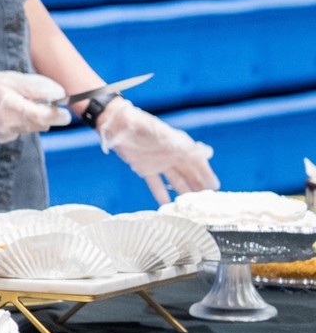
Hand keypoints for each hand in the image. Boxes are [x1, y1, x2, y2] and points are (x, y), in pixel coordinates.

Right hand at [0, 58, 71, 143]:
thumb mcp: (14, 80)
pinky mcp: (1, 137)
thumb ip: (37, 89)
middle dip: (45, 115)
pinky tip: (10, 112)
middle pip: (39, 125)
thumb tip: (58, 95)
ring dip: (32, 118)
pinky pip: (21, 131)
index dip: (56, 116)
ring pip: (31, 128)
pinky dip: (21, 122)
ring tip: (20, 104)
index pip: (41, 117)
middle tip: (40, 102)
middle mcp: (8, 124)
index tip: (65, 113)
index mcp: (10, 107)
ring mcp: (4, 133)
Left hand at [96, 97, 217, 203]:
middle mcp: (171, 156)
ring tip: (190, 207)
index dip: (206, 173)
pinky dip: (161, 194)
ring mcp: (159, 163)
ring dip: (182, 192)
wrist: (117, 124)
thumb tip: (204, 153)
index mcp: (178, 145)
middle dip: (198, 186)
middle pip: (188, 173)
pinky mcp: (145, 169)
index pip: (197, 161)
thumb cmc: (141, 125)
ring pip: (175, 180)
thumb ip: (181, 145)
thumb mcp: (161, 133)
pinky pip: (156, 184)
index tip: (215, 186)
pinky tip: (167, 205)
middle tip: (206, 202)